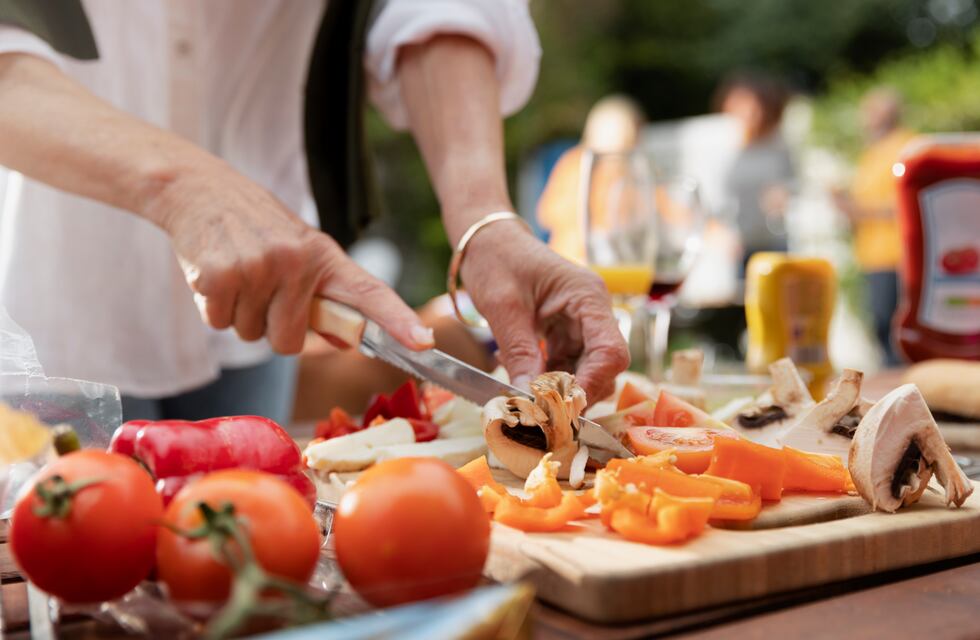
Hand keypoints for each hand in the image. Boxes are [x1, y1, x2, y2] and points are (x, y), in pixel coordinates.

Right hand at [143, 159, 432, 353]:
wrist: (198, 189)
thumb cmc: (253, 226)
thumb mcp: (297, 250)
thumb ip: (321, 297)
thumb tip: (344, 343)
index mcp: (324, 257)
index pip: (369, 292)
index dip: (398, 320)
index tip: (424, 342)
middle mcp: (297, 262)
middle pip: (288, 343)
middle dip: (269, 327)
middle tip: (258, 287)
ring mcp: (260, 268)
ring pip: (251, 335)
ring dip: (239, 315)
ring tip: (236, 273)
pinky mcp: (221, 276)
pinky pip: (220, 324)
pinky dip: (212, 308)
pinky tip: (213, 273)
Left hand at [460, 222, 629, 402]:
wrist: (487, 240)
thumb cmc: (496, 260)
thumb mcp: (503, 307)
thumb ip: (519, 352)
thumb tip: (528, 399)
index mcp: (587, 297)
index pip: (611, 351)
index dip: (591, 384)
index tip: (563, 408)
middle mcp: (593, 312)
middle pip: (605, 367)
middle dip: (578, 393)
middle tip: (544, 414)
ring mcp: (581, 324)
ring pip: (588, 372)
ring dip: (564, 392)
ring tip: (532, 403)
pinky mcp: (566, 334)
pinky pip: (569, 367)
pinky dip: (552, 383)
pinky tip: (529, 389)